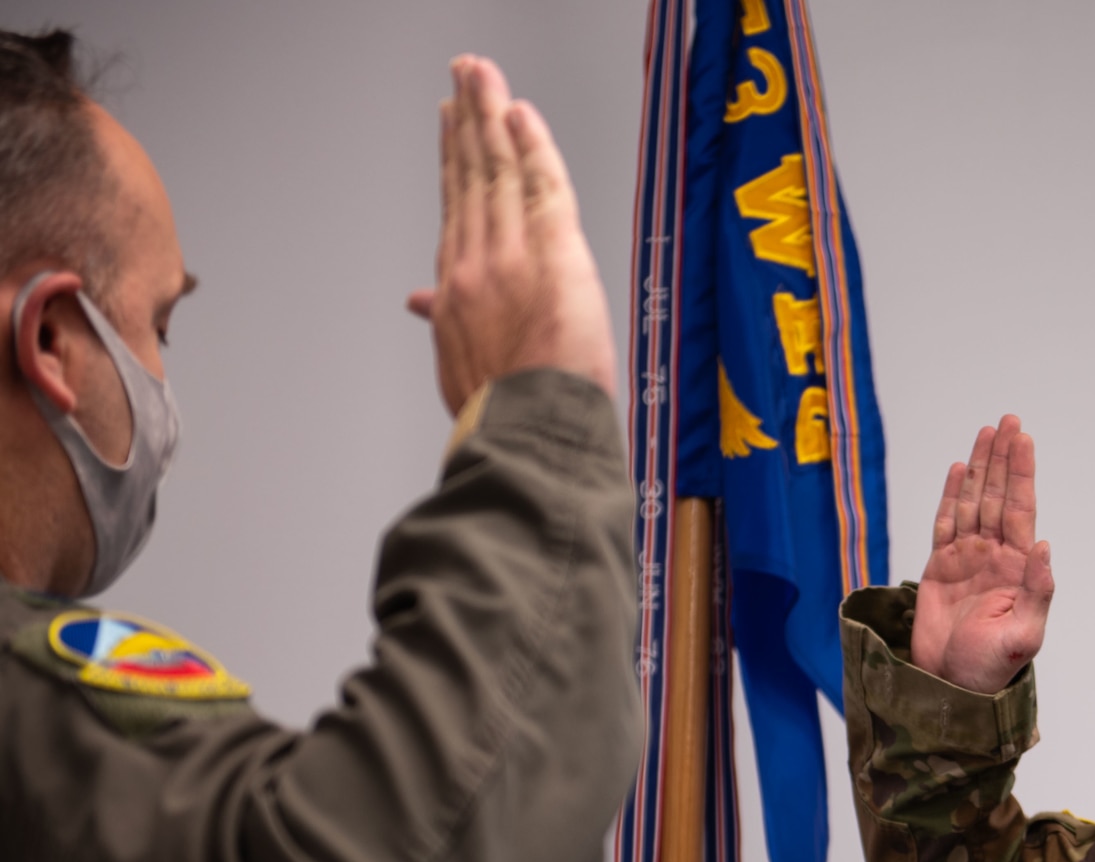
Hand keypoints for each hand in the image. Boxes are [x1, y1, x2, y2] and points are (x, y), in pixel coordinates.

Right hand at [405, 56, 617, 412]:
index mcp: (457, 288)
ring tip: (482, 75)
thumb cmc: (502, 414)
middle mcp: (476, 261)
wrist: (527, 431)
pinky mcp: (551, 253)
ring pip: (499, 168)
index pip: (457, 207)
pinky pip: (542, 184)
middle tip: (464, 75)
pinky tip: (521, 112)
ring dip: (491, 115)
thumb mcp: (457, 366)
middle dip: (466, 120)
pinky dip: (532, 146)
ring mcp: (510, 253)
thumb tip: (420, 302)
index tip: (450, 125)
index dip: (453, 161)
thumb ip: (442, 323)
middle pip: (471, 175)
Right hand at [911, 415, 1054, 693]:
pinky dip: (951, 495)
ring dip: (980, 468)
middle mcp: (994, 556)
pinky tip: (960, 470)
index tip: (1022, 439)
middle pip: (997, 496)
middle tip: (1008, 421)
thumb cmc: (991, 667)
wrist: (952, 686)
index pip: (1020, 510)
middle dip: (1003, 459)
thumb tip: (1044, 546)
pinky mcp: (940, 568)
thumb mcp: (1024, 634)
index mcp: (1017, 568)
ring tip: (986, 432)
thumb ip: (1037, 590)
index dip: (1021, 473)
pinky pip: (945, 523)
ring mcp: (967, 559)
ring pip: (973, 502)